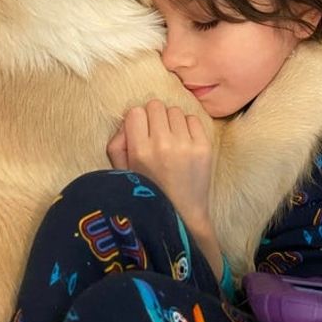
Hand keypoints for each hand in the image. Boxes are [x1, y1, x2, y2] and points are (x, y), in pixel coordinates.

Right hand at [107, 101, 219, 272]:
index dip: (137, 120)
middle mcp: (162, 144)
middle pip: (156, 106)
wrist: (182, 215)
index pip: (135, 112)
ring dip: (171, 122)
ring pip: (175, 111)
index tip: (140, 132)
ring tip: (171, 140)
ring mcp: (185, 145)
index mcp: (139, 150)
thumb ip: (117, 144)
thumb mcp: (122, 172)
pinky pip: (193, 119)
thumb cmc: (148, 193)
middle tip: (156, 134)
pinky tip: (184, 143)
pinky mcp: (204, 147)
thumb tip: (128, 120)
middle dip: (153, 117)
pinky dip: (187, 127)